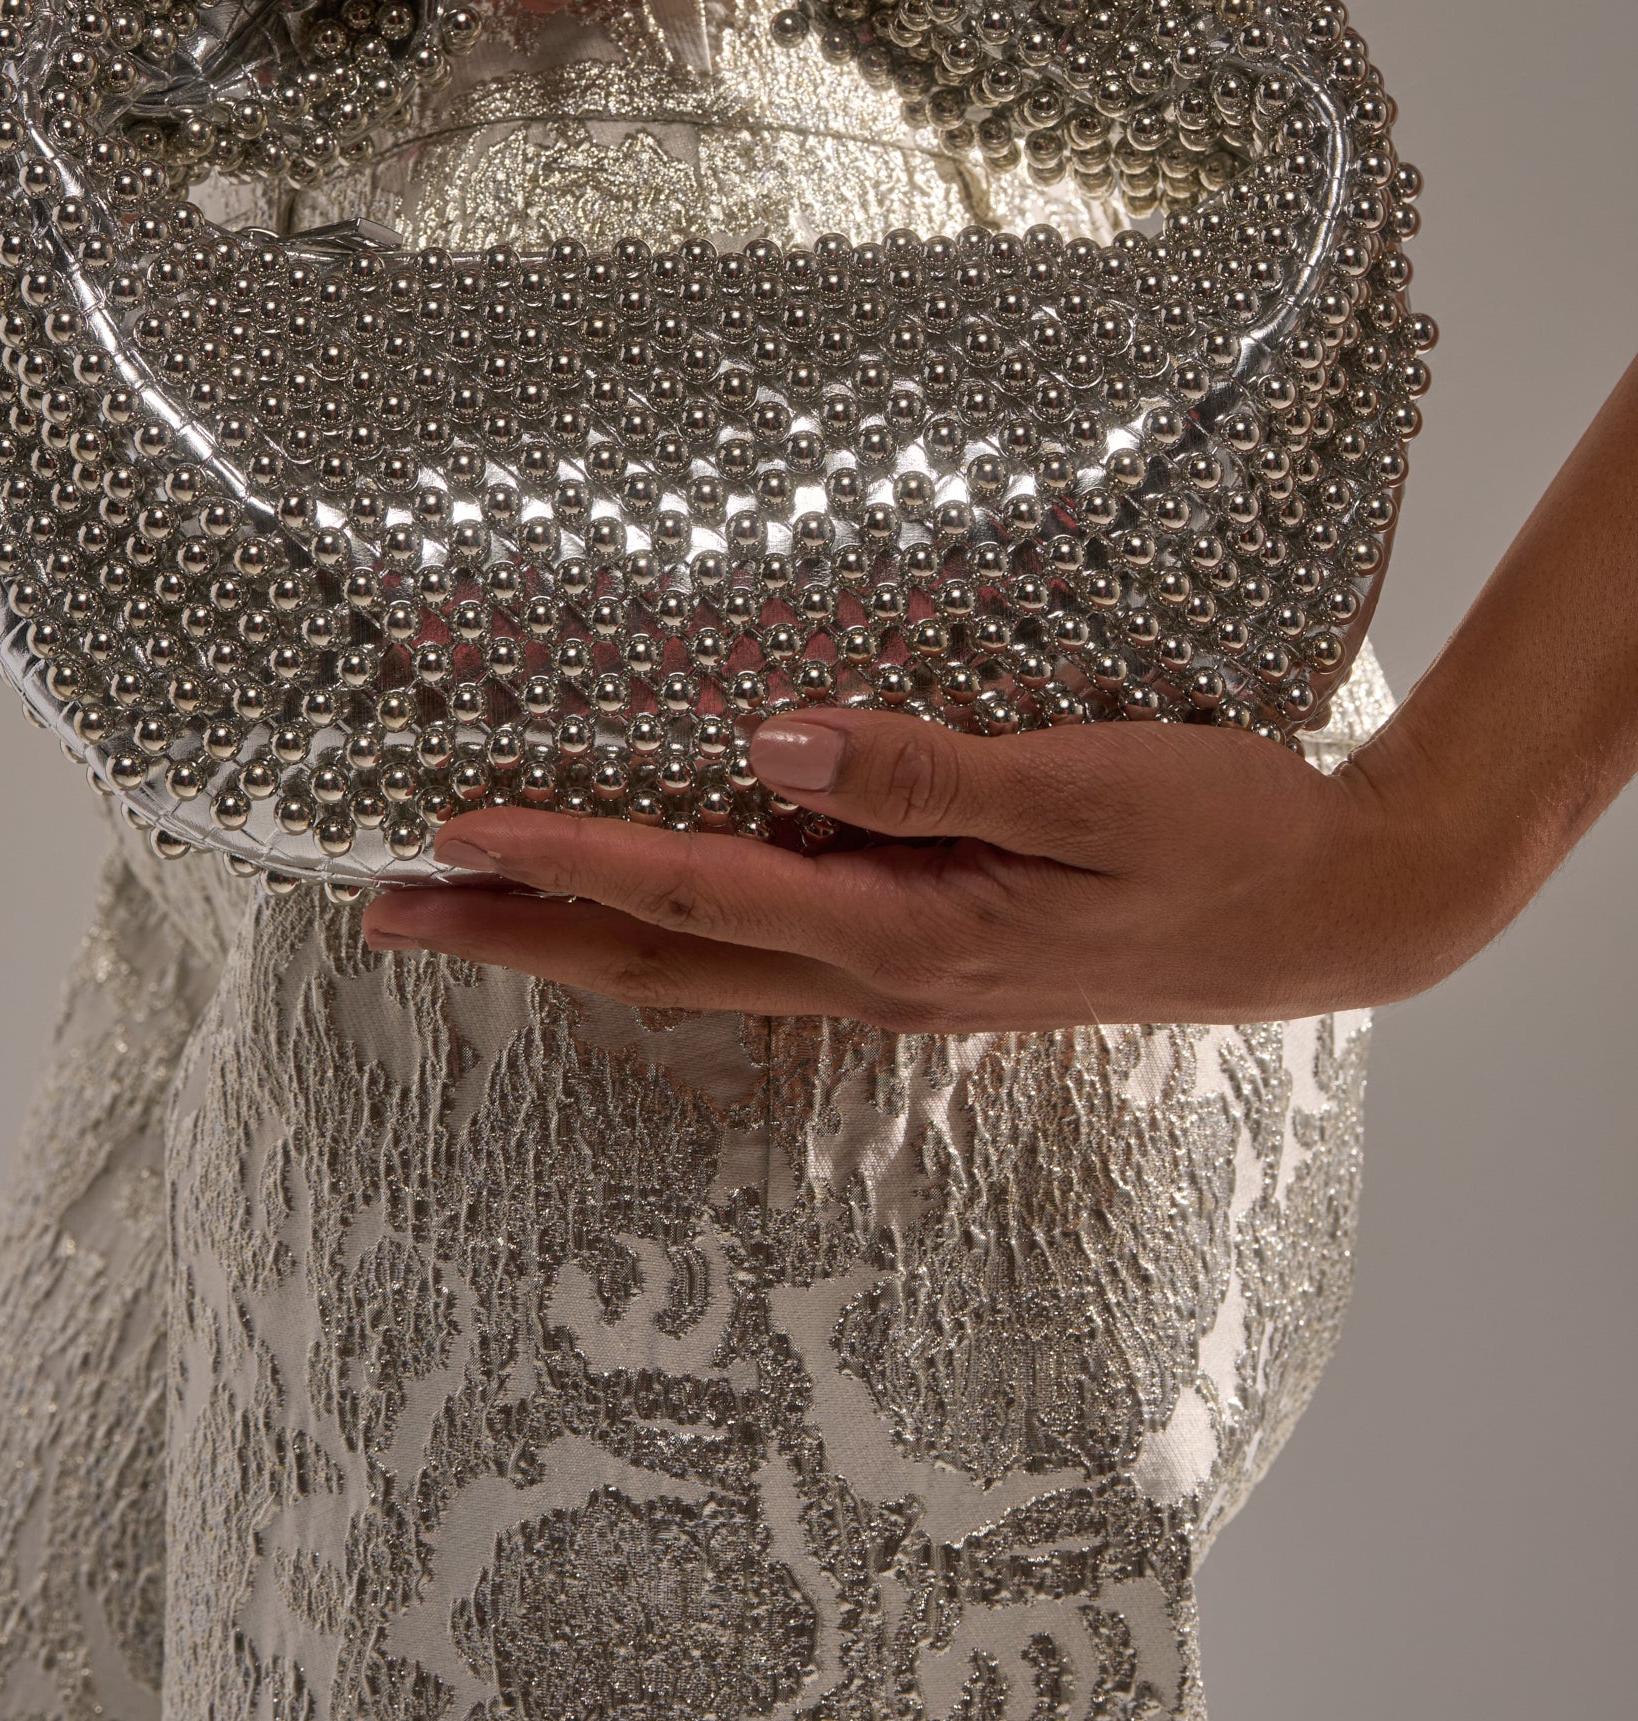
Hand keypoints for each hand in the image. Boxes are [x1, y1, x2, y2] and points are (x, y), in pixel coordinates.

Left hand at [359, 706, 1504, 1030]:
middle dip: (515, 938)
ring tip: (474, 909)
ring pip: (700, 967)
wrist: (1334, 915)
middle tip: (386, 915)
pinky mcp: (932, 955)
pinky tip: (645, 906)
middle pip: (656, 962)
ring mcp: (903, 978)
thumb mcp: (1085, 790)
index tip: (446, 836)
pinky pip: (766, 950)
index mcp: (903, 935)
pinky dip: (674, 930)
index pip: (689, 896)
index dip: (561, 864)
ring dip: (576, 940)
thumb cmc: (1223, 840)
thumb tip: (771, 742)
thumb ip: (925, 773)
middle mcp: (880, 974)